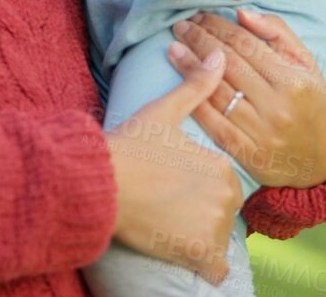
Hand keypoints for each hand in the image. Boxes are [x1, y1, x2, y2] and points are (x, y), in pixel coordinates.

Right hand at [104, 45, 245, 283]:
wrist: (100, 182)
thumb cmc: (129, 146)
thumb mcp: (164, 112)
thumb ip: (196, 87)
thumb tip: (219, 57)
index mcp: (222, 166)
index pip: (220, 185)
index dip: (197, 187)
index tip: (172, 186)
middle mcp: (226, 196)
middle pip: (220, 212)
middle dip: (200, 212)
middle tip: (166, 206)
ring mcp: (214, 226)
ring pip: (216, 238)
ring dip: (198, 237)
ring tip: (166, 224)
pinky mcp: (198, 253)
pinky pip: (214, 268)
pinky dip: (203, 265)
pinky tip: (183, 253)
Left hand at [165, 9, 325, 188]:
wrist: (325, 160)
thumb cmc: (311, 102)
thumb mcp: (306, 64)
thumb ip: (278, 33)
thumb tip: (241, 13)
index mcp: (293, 80)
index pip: (246, 44)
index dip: (218, 26)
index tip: (200, 15)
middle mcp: (277, 107)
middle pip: (228, 64)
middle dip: (199, 40)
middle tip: (181, 26)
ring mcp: (262, 133)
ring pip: (217, 92)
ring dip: (190, 67)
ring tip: (173, 48)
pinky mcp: (248, 155)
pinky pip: (214, 125)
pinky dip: (194, 102)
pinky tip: (179, 85)